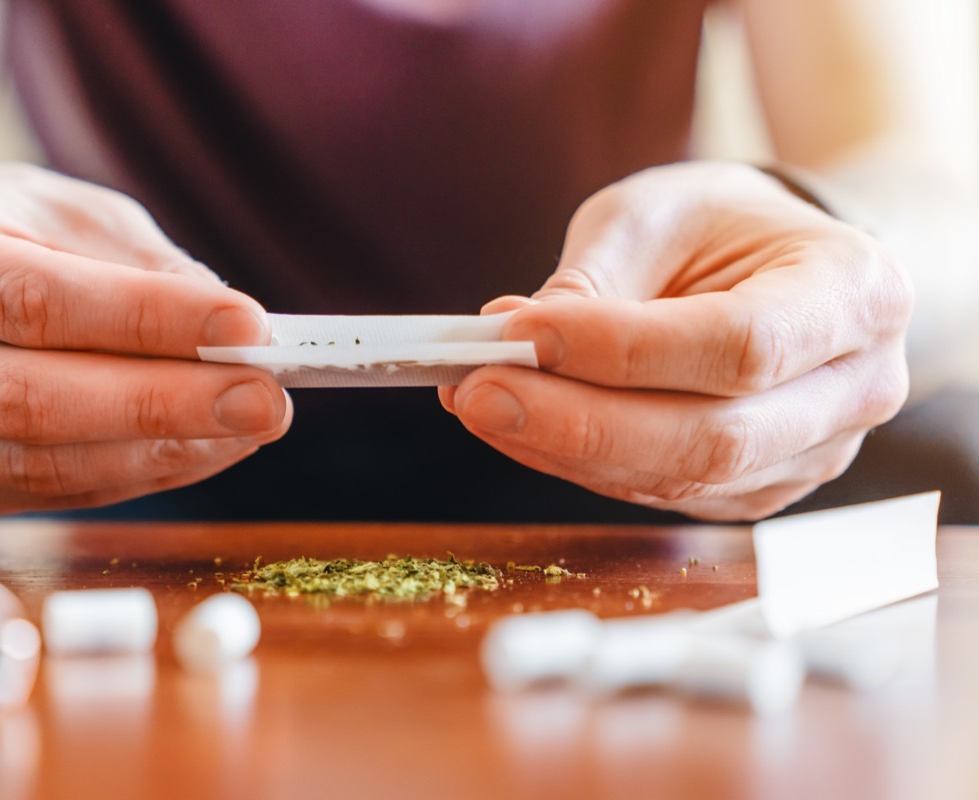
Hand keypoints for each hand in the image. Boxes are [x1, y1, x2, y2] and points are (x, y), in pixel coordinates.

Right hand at [0, 164, 289, 512]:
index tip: (247, 325)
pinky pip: (51, 495)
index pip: (31, 300)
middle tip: (266, 398)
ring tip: (252, 424)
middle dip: (163, 404)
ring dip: (163, 451)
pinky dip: (141, 474)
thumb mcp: (61, 209)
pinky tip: (207, 448)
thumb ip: (136, 264)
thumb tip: (229, 334)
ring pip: (40, 465)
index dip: (144, 319)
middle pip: (28, 400)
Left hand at [441, 161, 913, 520]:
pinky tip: (518, 426)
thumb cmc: (720, 226)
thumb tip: (507, 341)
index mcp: (856, 294)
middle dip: (579, 422)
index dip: (621, 350)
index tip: (517, 334)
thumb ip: (592, 280)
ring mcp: (810, 453)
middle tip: (475, 391)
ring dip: (563, 448)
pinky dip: (577, 463)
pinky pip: (660, 492)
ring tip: (477, 400)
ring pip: (679, 478)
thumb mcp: (656, 214)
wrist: (775, 265)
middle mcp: (855, 388)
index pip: (740, 345)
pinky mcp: (755, 489)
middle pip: (713, 436)